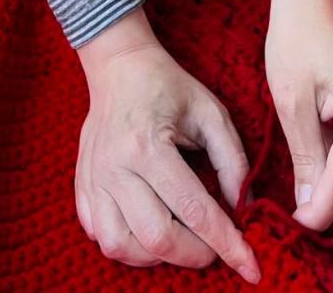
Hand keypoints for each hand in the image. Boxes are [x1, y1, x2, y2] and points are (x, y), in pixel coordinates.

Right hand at [76, 10, 260, 282]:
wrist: (119, 66)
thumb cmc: (168, 86)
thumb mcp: (211, 112)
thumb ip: (233, 161)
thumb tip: (246, 208)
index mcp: (148, 145)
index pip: (194, 210)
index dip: (227, 244)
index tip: (250, 266)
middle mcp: (115, 166)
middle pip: (156, 237)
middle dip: (195, 254)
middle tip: (216, 247)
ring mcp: (94, 178)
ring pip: (121, 246)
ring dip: (157, 256)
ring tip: (180, 239)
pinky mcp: (82, 185)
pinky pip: (100, 235)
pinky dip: (127, 245)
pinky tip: (148, 229)